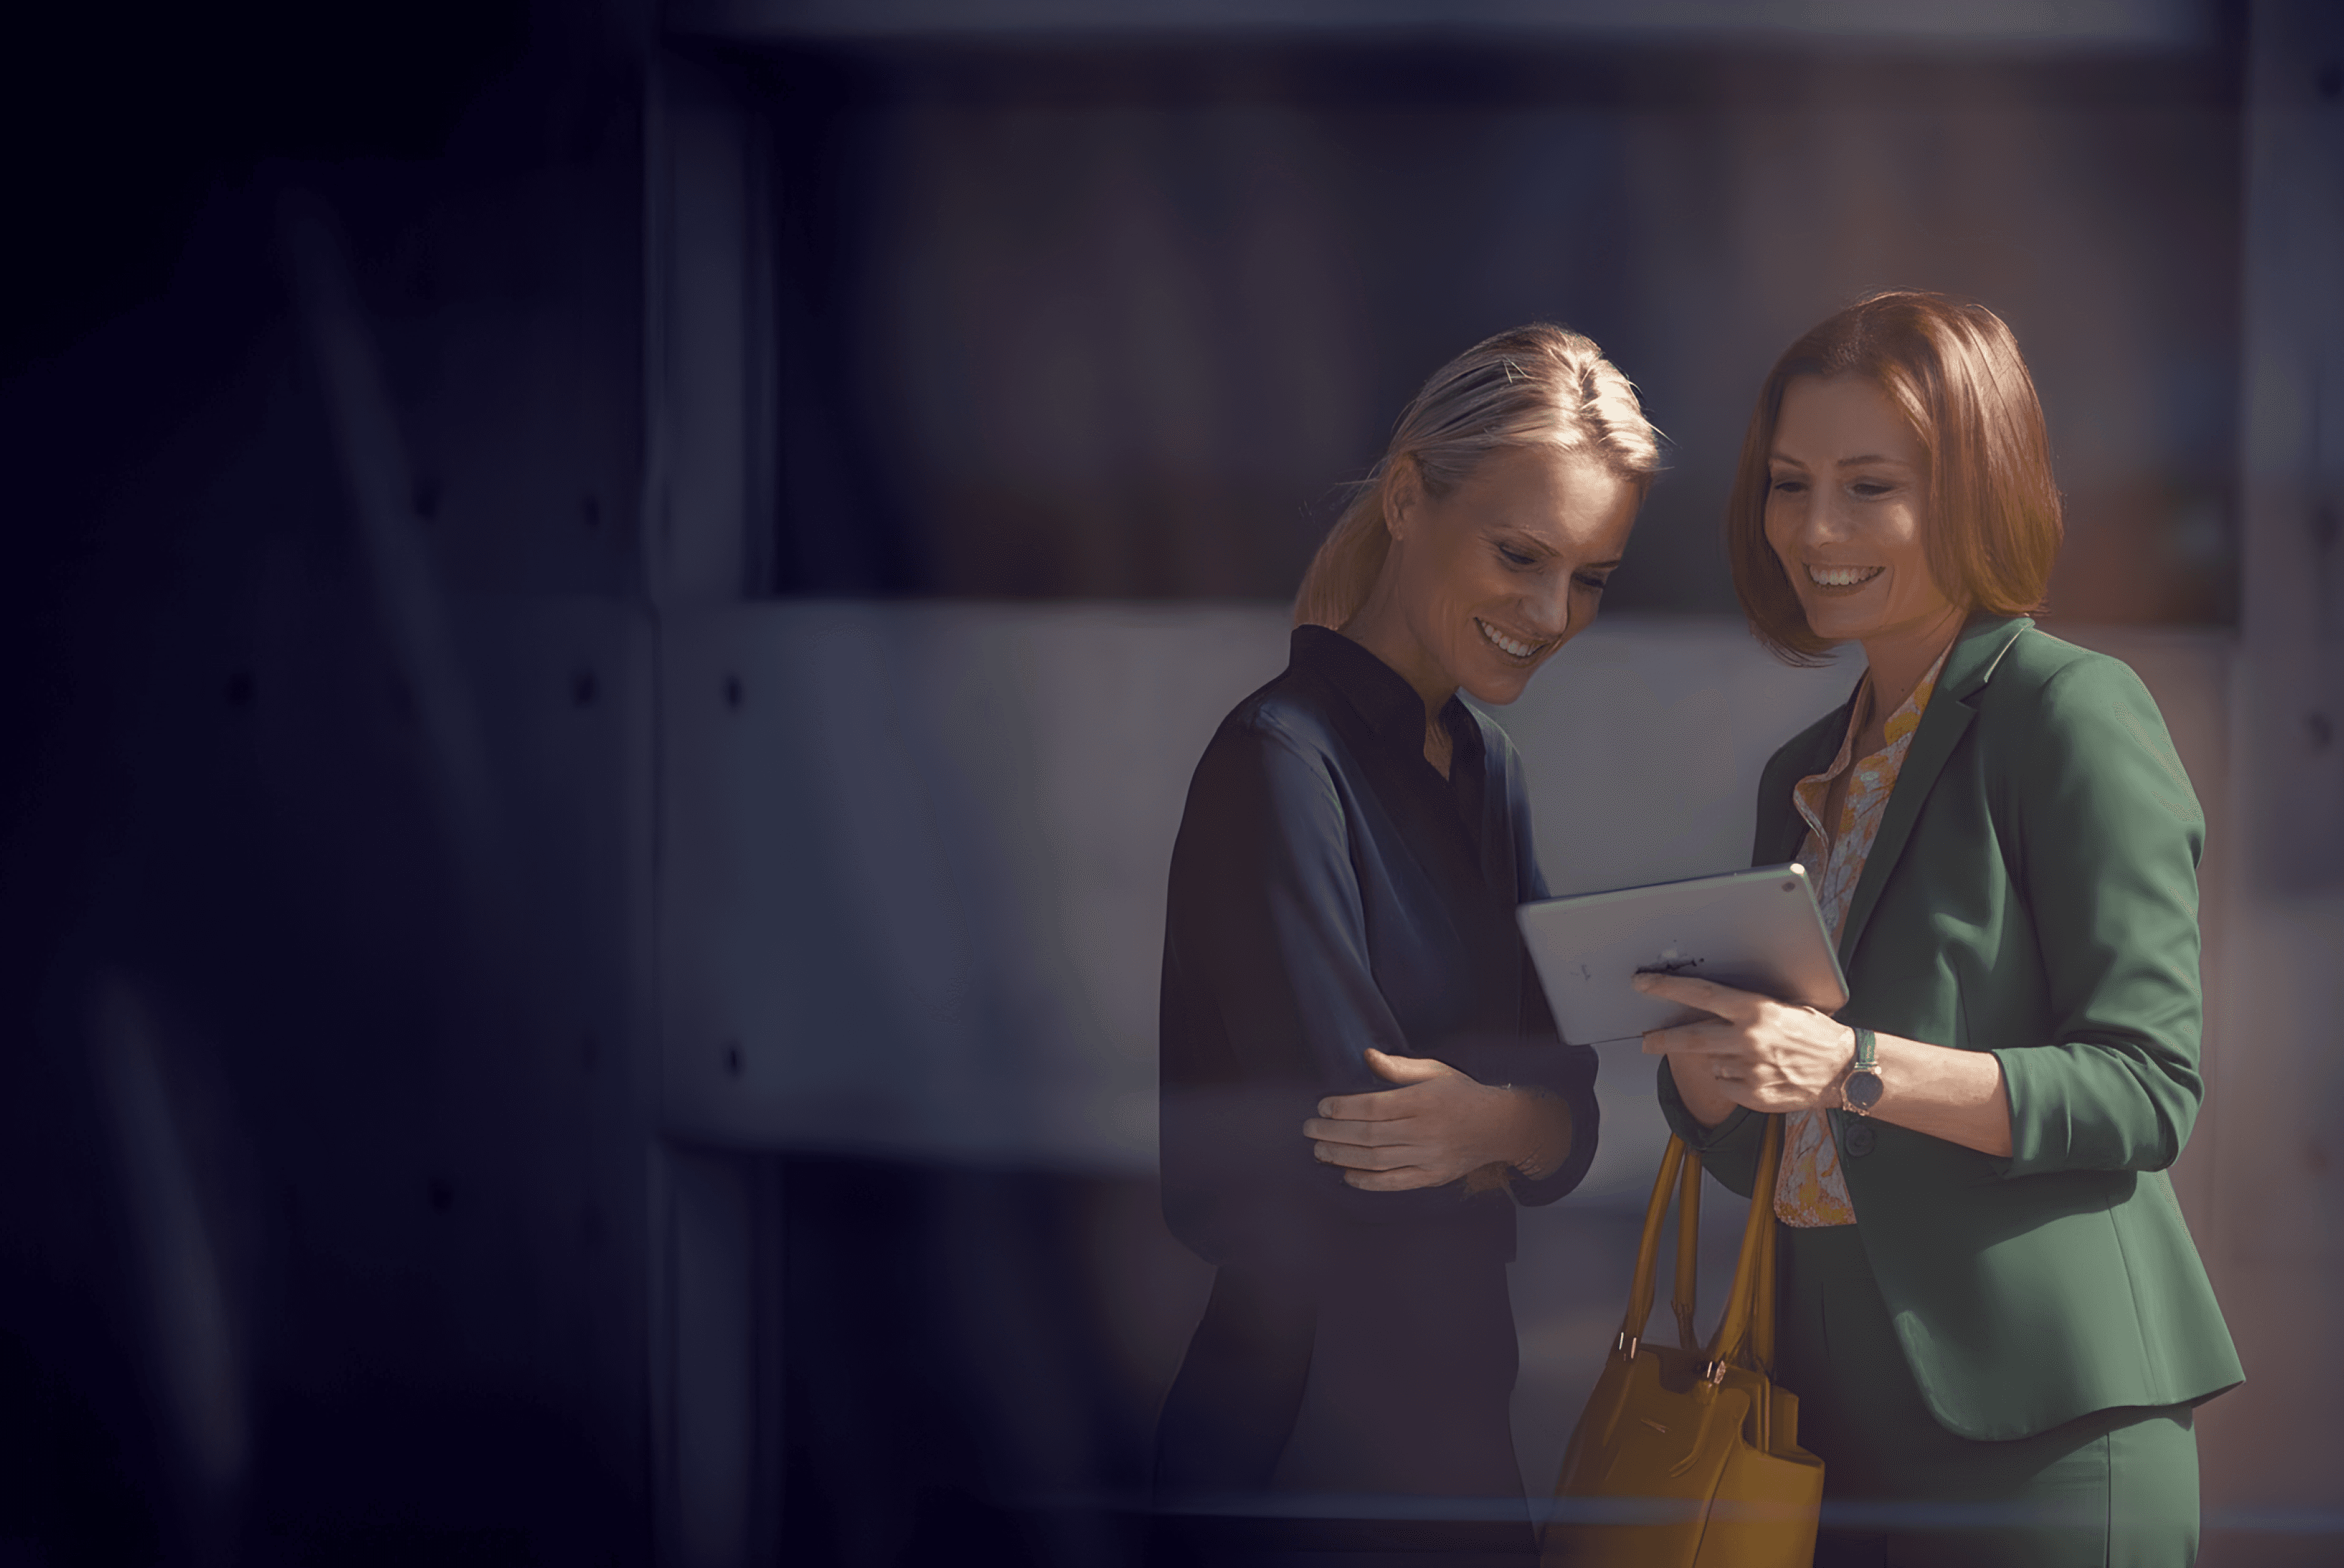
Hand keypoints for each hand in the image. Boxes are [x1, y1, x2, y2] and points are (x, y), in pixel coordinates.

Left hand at [1300, 1049, 1567, 1190]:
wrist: (1500, 1126)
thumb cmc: (1463, 1095)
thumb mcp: (1435, 1071)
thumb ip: (1399, 1068)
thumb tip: (1367, 1056)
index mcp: (1424, 1101)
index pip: (1374, 1107)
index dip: (1343, 1108)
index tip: (1323, 1106)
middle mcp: (1425, 1131)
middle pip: (1369, 1135)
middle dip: (1333, 1132)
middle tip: (1310, 1129)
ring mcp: (1429, 1157)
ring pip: (1377, 1160)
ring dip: (1343, 1156)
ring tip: (1320, 1150)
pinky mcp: (1432, 1177)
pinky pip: (1394, 1182)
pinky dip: (1368, 1182)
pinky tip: (1347, 1174)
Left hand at [1635, 972, 1855, 1114]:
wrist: (1845, 1070)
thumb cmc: (1815, 1034)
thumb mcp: (1783, 1007)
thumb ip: (1746, 1009)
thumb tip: (1709, 1003)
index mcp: (1755, 1011)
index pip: (1701, 994)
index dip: (1667, 988)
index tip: (1643, 984)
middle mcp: (1748, 1039)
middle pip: (1690, 1038)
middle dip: (1662, 1039)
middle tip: (1646, 1040)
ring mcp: (1749, 1069)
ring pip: (1711, 1063)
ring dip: (1719, 1060)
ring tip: (1749, 1057)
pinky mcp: (1753, 1094)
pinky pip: (1725, 1085)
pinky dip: (1732, 1080)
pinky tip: (1756, 1074)